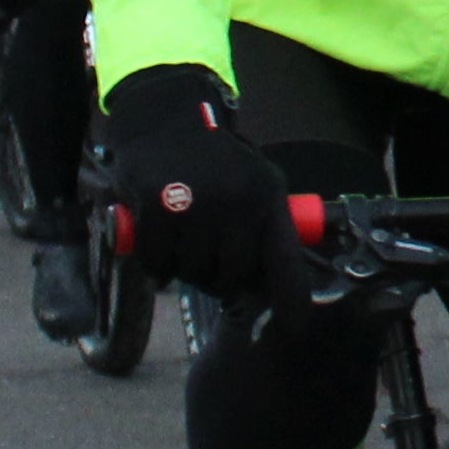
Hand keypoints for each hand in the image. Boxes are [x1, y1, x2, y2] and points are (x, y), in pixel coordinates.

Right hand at [101, 65, 300, 306]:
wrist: (169, 118)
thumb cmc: (215, 163)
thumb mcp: (254, 184)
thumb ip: (262, 231)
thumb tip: (263, 291)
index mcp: (268, 197)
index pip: (285, 259)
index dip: (290, 299)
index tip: (294, 329)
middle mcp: (237, 201)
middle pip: (232, 277)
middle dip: (219, 280)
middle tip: (208, 261)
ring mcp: (196, 204)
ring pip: (192, 273)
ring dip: (184, 269)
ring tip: (183, 241)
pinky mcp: (156, 205)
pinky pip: (157, 262)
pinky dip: (154, 263)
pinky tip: (158, 243)